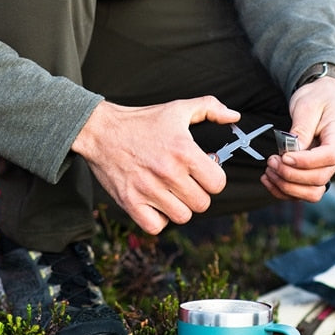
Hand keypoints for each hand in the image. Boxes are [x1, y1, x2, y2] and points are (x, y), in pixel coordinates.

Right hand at [71, 96, 239, 234]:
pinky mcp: (131, 203)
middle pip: (202, 203)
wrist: (101, 130)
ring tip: (170, 191)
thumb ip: (211, 108)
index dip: (213, 178)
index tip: (203, 172)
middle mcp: (168, 173)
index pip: (218, 183)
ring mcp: (149, 190)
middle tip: (185, 181)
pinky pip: (156, 226)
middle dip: (197, 193)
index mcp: (184, 151)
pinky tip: (155, 202)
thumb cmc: (141, 121)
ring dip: (179, 206)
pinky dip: (158, 219)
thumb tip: (233, 116)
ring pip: (182, 217)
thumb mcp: (178, 108)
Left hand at [261, 76, 334, 201]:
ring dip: (287, 187)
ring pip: (312, 192)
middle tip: (272, 161)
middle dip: (291, 175)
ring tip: (269, 170)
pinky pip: (303, 191)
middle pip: (319, 178)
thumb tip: (292, 150)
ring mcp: (327, 166)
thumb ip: (301, 129)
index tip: (284, 157)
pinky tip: (269, 178)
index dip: (305, 162)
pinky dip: (284, 190)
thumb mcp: (307, 106)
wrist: (324, 97)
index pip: (328, 157)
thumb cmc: (318, 98)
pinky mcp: (315, 171)